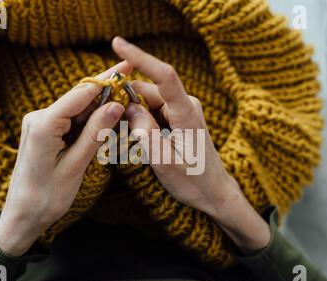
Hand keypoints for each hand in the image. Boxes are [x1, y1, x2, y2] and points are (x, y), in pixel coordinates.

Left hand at [0, 61, 131, 255]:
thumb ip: (95, 133)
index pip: (80, 94)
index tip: (127, 67)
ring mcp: (40, 124)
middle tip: (131, 88)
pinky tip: (103, 126)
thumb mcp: (75, 165)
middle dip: (106, 94)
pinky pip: (71, 121)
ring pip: (77, 110)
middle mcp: (39, 118)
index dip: (106, 79)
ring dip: (99, 111)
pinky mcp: (44, 132)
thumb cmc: (47, 196)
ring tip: (121, 113)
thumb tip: (116, 105)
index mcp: (44, 125)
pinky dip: (88, 123)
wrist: (23, 215)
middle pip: (79, 99)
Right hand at [112, 37, 269, 254]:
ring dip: (133, 115)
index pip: (163, 76)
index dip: (141, 57)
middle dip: (126, 100)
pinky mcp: (177, 118)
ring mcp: (181, 110)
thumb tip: (129, 108)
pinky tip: (141, 141)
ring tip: (134, 143)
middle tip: (113, 125)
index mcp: (186, 112)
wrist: (213, 191)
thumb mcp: (164, 162)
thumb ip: (145, 133)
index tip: (117, 44)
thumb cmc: (193, 180)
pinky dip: (141, 120)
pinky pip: (152, 111)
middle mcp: (185, 105)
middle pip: (147, 90)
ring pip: (147, 101)